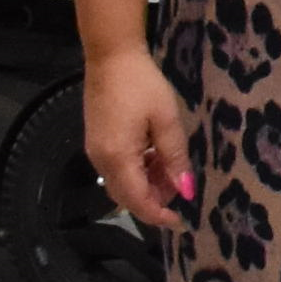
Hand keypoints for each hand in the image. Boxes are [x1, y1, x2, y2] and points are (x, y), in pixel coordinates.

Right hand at [83, 47, 193, 232]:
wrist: (111, 58)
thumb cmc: (143, 86)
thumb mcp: (166, 121)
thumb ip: (174, 157)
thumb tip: (185, 189)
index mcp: (117, 158)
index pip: (137, 201)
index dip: (159, 215)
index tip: (182, 223)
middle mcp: (101, 161)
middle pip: (127, 196)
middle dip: (155, 200)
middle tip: (183, 190)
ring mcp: (95, 152)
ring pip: (122, 184)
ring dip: (148, 185)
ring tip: (173, 171)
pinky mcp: (97, 142)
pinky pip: (118, 169)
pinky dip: (138, 171)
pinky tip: (157, 158)